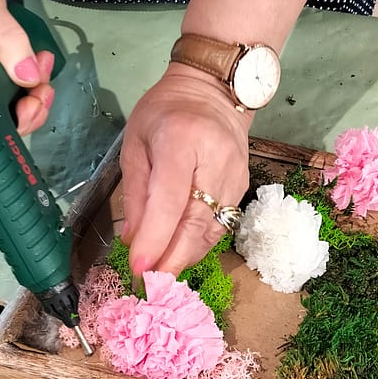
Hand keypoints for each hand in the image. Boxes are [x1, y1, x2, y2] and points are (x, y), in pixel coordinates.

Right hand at [0, 0, 53, 134]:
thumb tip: (30, 78)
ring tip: (43, 65)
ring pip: (9, 98)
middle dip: (31, 106)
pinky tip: (38, 60)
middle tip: (44, 85)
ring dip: (33, 89)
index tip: (33, 101)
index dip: (15, 120)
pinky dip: (28, 74)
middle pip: (2, 114)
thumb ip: (6, 41)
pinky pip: (8, 78)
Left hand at [120, 63, 250, 276]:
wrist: (213, 92)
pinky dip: (198, 245)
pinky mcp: (243, 188)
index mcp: (182, 140)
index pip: (171, 198)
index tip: (139, 268)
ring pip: (212, 230)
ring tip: (161, 277)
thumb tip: (134, 240)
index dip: (156, 238)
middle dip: (172, 259)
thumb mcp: (136, 143)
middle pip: (197, 222)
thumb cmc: (164, 113)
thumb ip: (136, 192)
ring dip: (185, 257)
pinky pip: (220, 226)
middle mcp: (216, 160)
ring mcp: (236, 176)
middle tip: (150, 287)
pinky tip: (180, 255)